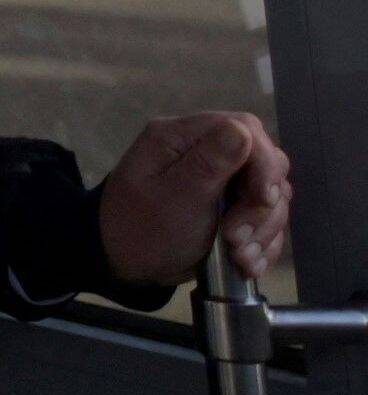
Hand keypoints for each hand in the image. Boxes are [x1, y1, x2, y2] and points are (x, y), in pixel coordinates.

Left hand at [98, 110, 293, 285]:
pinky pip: (265, 219)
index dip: (264, 163)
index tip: (263, 200)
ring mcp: (220, 180)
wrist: (125, 266)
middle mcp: (203, 151)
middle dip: (260, 206)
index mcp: (179, 137)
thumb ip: (208, 163)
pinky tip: (246, 263)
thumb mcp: (173, 198)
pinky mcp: (230, 206)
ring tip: (239, 256)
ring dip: (262, 230)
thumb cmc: (141, 229)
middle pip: (265, 164)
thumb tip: (242, 130)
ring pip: (270, 195)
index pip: (245, 128)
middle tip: (236, 238)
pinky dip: (262, 243)